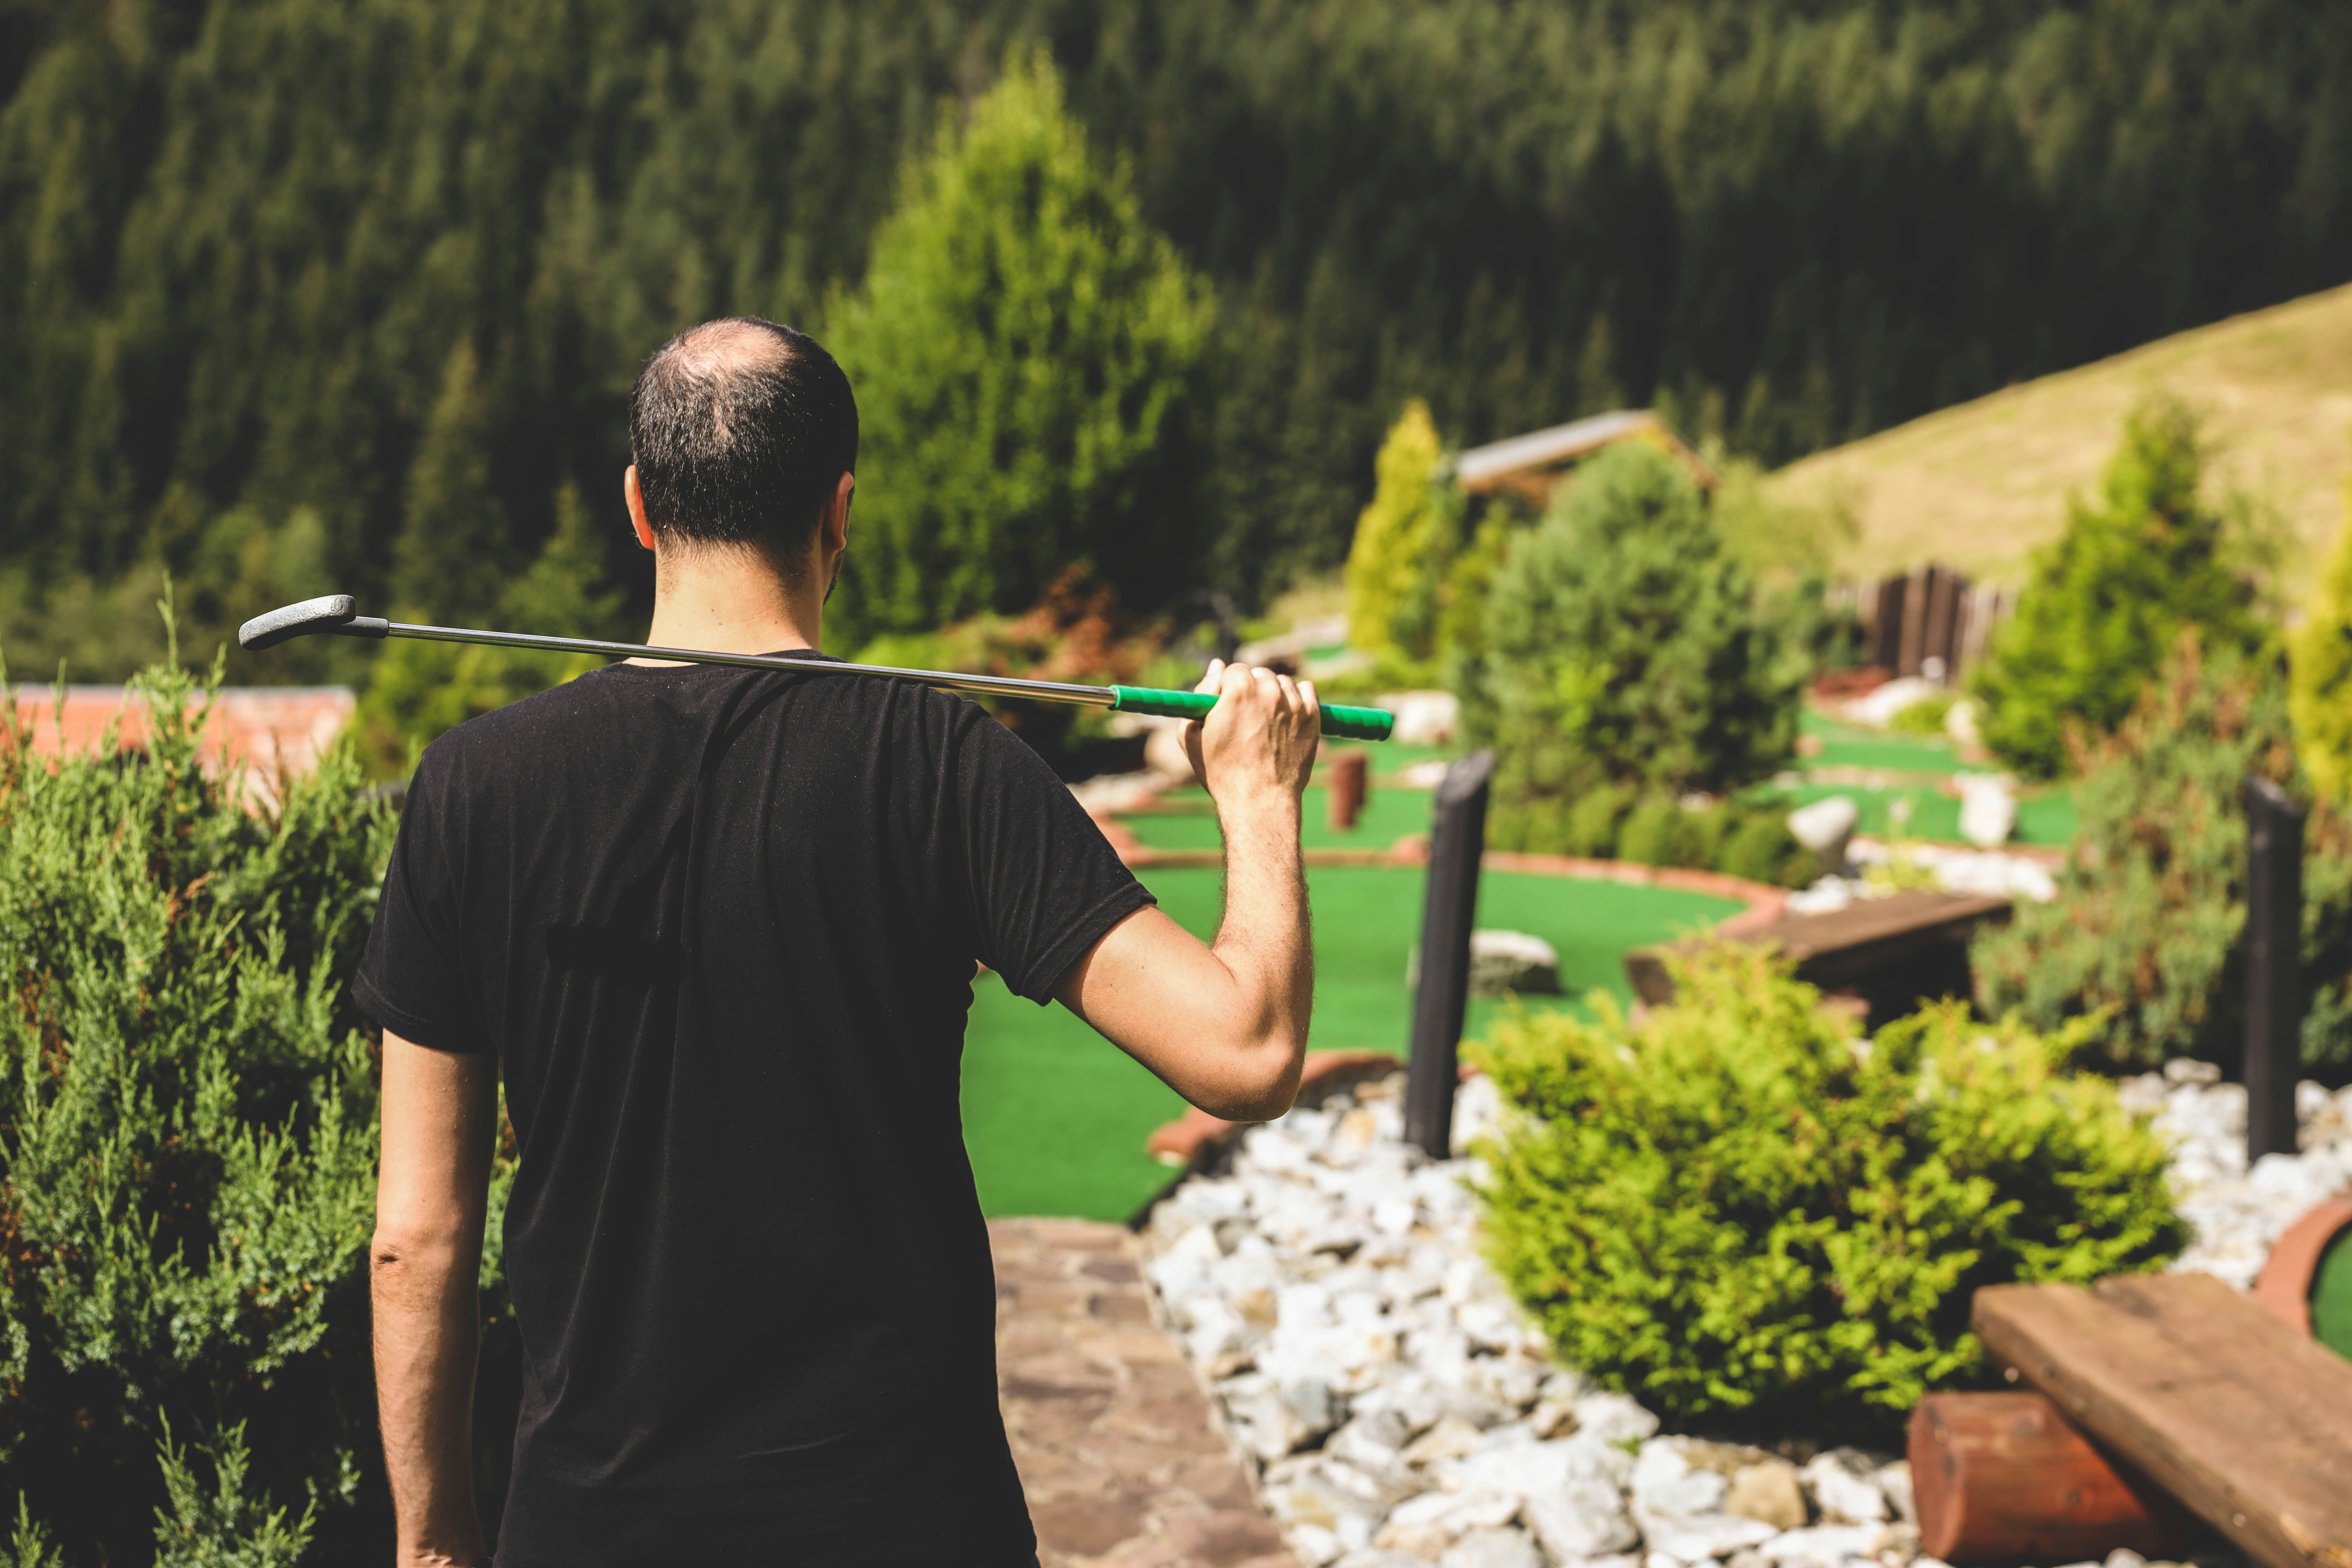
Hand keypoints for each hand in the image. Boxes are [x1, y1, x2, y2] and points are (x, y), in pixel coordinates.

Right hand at [1183, 659, 1318, 813]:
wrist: (1259, 800)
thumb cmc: (1221, 772)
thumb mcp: (1192, 735)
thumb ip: (1201, 694)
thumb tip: (1216, 665)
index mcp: (1238, 689)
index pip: (1233, 670)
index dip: (1227, 689)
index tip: (1226, 708)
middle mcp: (1269, 690)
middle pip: (1258, 674)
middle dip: (1250, 690)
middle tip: (1245, 718)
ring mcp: (1294, 703)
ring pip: (1282, 682)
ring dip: (1273, 694)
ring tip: (1265, 723)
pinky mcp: (1313, 716)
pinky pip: (1306, 689)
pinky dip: (1296, 698)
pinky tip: (1286, 718)